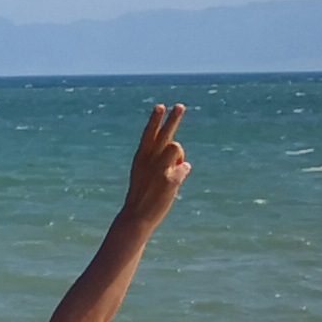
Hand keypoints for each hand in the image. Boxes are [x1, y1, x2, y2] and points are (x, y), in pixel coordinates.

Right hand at [123, 102, 189, 220]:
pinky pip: (185, 167)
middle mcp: (148, 160)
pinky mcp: (170, 179)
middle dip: (173, 119)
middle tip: (180, 106)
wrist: (136, 215)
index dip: (155, 120)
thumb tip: (182, 160)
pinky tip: (174, 184)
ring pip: (176, 148)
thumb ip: (162, 163)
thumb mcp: (146, 175)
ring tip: (172, 170)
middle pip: (164, 134)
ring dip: (178, 156)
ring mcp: (159, 169)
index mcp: (140, 157)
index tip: (161, 106)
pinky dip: (182, 173)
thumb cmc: (142, 194)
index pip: (148, 134)